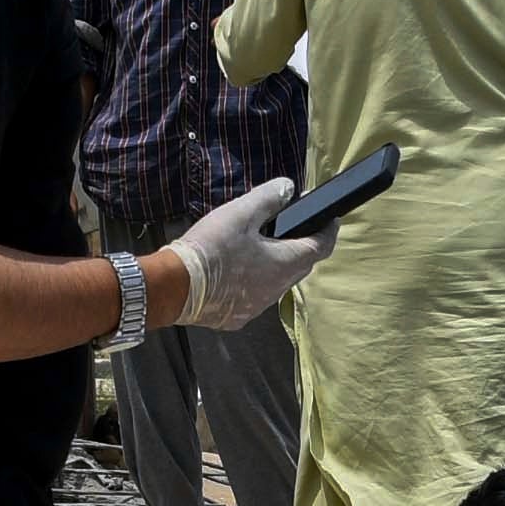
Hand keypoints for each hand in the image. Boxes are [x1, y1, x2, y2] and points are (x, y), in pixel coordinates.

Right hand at [163, 177, 321, 331]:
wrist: (174, 286)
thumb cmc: (210, 248)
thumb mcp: (240, 213)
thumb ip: (269, 198)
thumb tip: (288, 188)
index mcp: (284, 264)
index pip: (322, 247)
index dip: (329, 231)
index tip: (330, 220)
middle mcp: (276, 290)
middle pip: (301, 266)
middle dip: (303, 246)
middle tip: (294, 228)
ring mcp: (257, 307)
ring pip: (278, 283)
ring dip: (277, 266)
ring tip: (262, 247)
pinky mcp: (237, 317)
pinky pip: (255, 297)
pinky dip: (254, 282)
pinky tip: (238, 270)